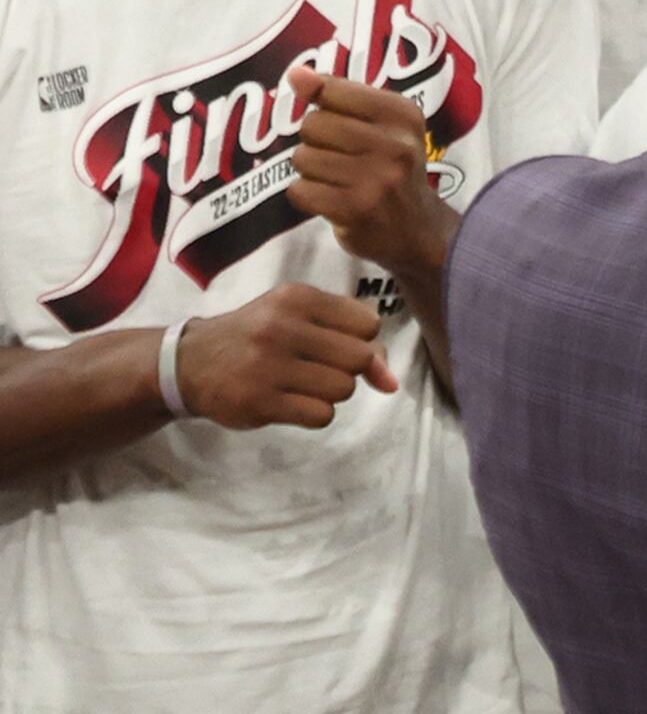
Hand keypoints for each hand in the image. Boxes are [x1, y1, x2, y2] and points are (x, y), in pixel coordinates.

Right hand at [171, 283, 397, 428]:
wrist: (188, 363)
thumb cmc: (257, 336)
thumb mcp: (300, 319)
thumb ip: (353, 339)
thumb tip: (391, 383)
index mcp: (296, 298)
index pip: (368, 325)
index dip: (360, 340)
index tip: (334, 344)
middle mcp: (281, 327)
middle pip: (360, 359)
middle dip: (348, 369)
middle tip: (317, 367)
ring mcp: (267, 366)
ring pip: (344, 389)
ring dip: (331, 393)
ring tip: (301, 384)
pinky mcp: (259, 401)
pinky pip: (322, 415)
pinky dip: (315, 413)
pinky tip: (290, 401)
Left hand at [283, 69, 455, 287]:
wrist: (417, 231)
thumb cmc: (391, 170)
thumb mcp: (378, 124)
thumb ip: (336, 94)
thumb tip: (295, 74)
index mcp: (403, 114)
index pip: (332, 91)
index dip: (325, 109)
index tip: (345, 126)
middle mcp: (395, 144)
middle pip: (313, 124)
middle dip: (316, 142)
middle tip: (343, 160)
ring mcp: (376, 179)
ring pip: (302, 158)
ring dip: (311, 171)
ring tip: (338, 182)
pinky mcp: (355, 209)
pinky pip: (300, 190)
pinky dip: (307, 196)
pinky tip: (331, 200)